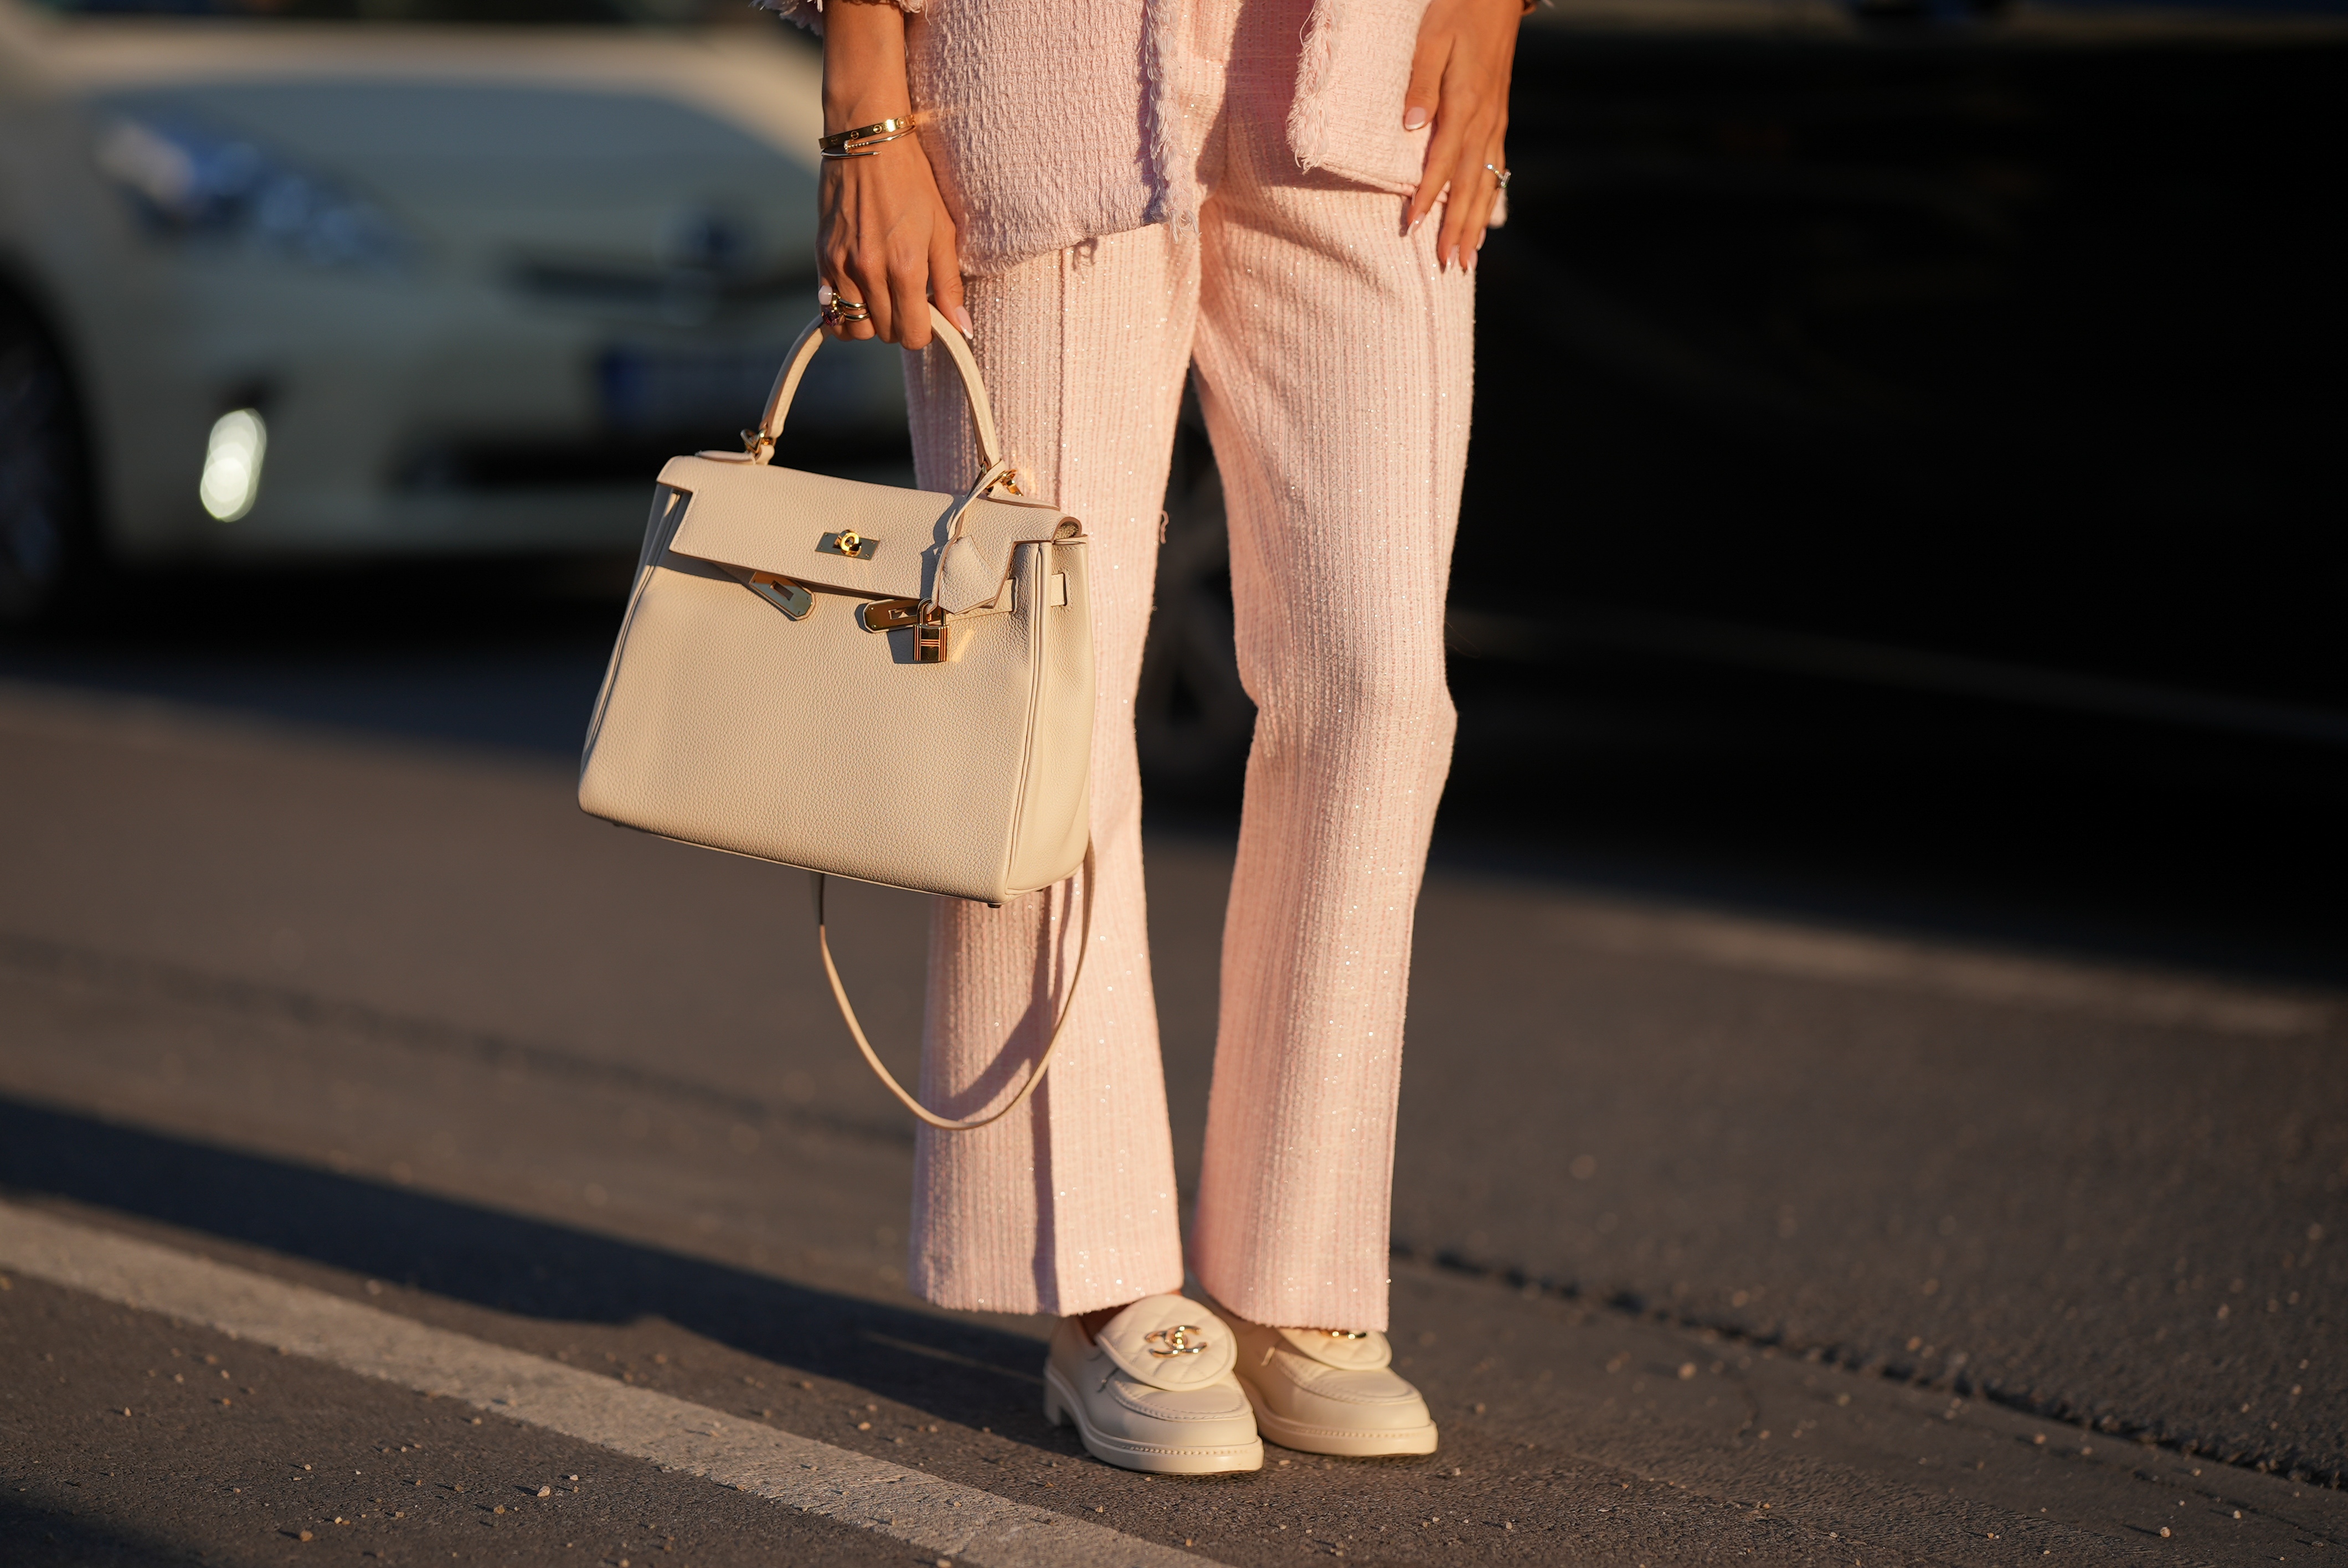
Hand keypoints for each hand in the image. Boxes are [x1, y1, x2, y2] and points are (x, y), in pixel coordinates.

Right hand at [816, 0, 968, 348]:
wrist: (867, 139)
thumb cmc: (912, 180)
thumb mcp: (942, 230)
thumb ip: (949, 284)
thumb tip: (961, 328)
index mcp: (904, 267)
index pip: (912, 335)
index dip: (924, 332)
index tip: (928, 315)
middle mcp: (868, 271)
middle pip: (883, 334)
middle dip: (899, 325)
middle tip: (908, 299)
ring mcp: (840, 265)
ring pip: (853, 327)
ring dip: (870, 321)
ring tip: (883, 297)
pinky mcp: (821, 255)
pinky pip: (828, 308)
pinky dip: (843, 311)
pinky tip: (858, 294)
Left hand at [1401, 0, 1522, 271]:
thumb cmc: (1459, 9)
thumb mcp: (1432, 37)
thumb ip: (1420, 82)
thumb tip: (1411, 126)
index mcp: (1465, 102)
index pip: (1442, 161)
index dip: (1427, 196)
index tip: (1412, 226)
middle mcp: (1485, 119)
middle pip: (1469, 185)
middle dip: (1457, 227)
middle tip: (1447, 264)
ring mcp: (1496, 121)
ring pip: (1486, 182)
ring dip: (1476, 223)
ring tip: (1468, 258)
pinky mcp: (1500, 118)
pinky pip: (1497, 167)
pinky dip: (1491, 197)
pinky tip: (1486, 220)